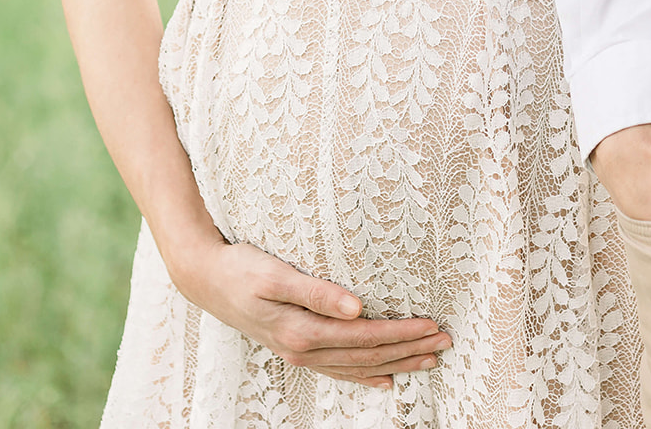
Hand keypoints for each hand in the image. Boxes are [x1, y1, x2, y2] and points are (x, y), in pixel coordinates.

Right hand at [175, 239, 451, 389]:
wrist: (205, 279)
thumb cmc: (242, 268)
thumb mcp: (276, 273)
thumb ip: (317, 291)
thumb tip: (357, 307)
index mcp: (303, 331)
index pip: (365, 338)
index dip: (401, 334)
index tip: (432, 326)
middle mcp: (304, 349)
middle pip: (367, 356)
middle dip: (408, 350)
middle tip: (445, 343)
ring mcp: (299, 354)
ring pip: (357, 367)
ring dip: (395, 363)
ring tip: (428, 360)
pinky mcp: (296, 348)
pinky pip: (338, 370)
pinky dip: (364, 377)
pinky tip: (384, 381)